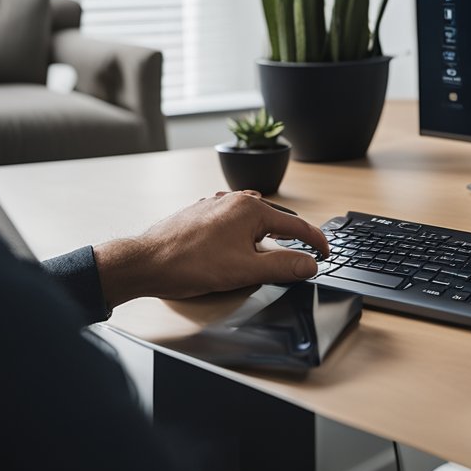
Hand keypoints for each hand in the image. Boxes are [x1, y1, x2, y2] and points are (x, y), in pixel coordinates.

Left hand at [92, 191, 327, 308]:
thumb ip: (283, 266)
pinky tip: (232, 253)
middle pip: (274, 221)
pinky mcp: (200, 214)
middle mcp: (234, 200)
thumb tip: (309, 264)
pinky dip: (241, 237)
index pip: (296, 225)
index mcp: (251, 208)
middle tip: (294, 261)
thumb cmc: (189, 264)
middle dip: (286, 241)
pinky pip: (232, 223)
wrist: (144, 263)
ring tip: (258, 261)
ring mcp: (215, 205)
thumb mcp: (245, 270)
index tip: (325, 253)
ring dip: (261, 240)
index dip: (315, 242)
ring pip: (251, 222)